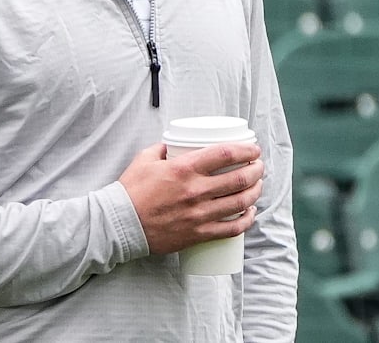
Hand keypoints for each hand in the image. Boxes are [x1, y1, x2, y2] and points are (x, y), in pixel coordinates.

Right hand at [118, 141, 263, 255]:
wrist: (121, 224)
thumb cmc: (130, 191)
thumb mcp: (144, 160)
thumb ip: (161, 149)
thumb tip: (173, 145)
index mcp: (183, 169)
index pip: (225, 155)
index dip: (245, 150)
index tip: (253, 149)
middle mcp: (195, 191)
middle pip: (239, 178)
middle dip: (256, 170)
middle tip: (258, 166)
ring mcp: (199, 214)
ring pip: (240, 202)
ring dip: (255, 192)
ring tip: (257, 185)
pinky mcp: (199, 233)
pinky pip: (231, 228)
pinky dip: (246, 220)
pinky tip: (250, 213)